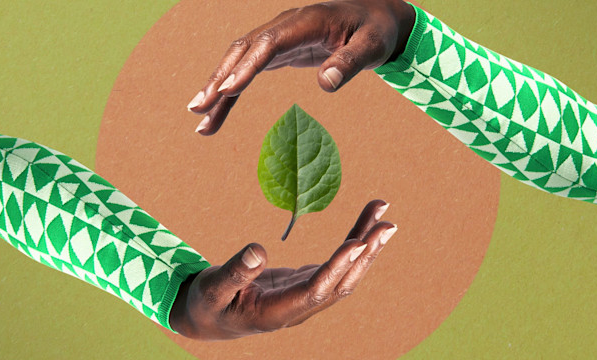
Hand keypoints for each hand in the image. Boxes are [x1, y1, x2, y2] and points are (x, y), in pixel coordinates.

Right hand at [169, 200, 396, 339]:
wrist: (211, 318)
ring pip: (344, 273)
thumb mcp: (213, 289)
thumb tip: (258, 249)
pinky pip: (336, 263)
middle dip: (365, 254)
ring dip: (365, 244)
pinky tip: (365, 223)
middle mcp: (299, 308)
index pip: (315, 291)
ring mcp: (306, 297)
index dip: (337, 267)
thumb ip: (234, 272)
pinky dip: (352, 242)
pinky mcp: (306, 284)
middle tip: (387, 224)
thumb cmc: (208, 303)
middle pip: (340, 282)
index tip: (358, 243)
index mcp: (276, 313)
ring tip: (382, 212)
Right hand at [187, 0, 415, 134]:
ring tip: (200, 120)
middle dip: (219, 78)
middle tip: (198, 108)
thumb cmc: (375, 31)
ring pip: (238, 61)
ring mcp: (278, 38)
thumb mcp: (371, 46)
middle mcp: (285, 26)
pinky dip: (232, 91)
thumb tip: (326, 84)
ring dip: (218, 88)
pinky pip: (248, 71)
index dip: (247, 66)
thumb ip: (350, 63)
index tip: (228, 90)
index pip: (270, 43)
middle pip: (243, 51)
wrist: (375, 18)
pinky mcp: (278, 51)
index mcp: (307, 21)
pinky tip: (218, 111)